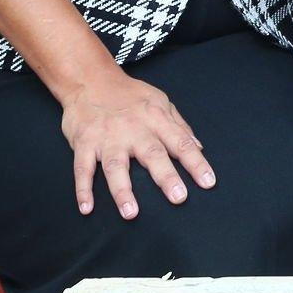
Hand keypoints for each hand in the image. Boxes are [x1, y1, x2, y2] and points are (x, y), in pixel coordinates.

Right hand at [60, 71, 215, 218]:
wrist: (90, 80)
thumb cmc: (129, 94)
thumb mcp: (160, 101)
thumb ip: (179, 126)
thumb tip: (199, 147)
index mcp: (156, 119)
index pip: (181, 142)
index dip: (196, 162)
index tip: (208, 182)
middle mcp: (134, 129)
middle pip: (152, 154)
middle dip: (166, 177)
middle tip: (179, 198)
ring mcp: (107, 137)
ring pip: (116, 166)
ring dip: (122, 190)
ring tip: (130, 212)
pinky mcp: (84, 143)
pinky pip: (83, 168)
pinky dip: (83, 188)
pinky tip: (86, 208)